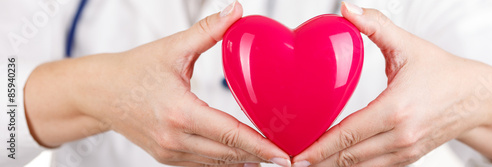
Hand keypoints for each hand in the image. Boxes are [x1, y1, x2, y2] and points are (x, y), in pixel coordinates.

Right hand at [25, 2, 290, 166]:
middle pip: (227, 154)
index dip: (259, 146)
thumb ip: (207, 31)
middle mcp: (174, 139)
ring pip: (217, 163)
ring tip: (270, 155)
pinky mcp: (167, 157)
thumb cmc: (133, 71)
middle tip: (286, 154)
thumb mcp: (172, 49)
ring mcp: (169, 152)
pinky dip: (224, 159)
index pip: (228, 133)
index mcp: (178, 112)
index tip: (283, 155)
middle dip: (259, 155)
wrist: (99, 94)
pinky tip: (242, 153)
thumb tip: (237, 11)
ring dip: (244, 159)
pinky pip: (203, 164)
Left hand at [291, 2, 491, 166]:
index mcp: (396, 110)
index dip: (319, 148)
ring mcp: (406, 151)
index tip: (297, 157)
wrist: (476, 97)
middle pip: (350, 157)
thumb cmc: (443, 72)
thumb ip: (374, 26)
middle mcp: (401, 136)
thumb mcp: (407, 46)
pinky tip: (336, 164)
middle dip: (320, 162)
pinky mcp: (409, 157)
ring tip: (309, 166)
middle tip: (293, 164)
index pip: (348, 135)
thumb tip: (346, 9)